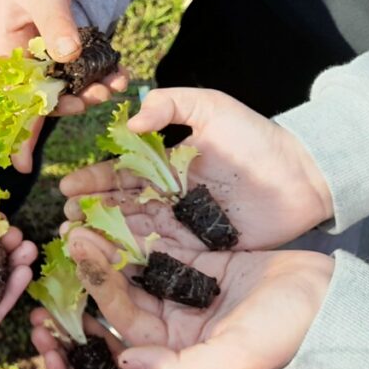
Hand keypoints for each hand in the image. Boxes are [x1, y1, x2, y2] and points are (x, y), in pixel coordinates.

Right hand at [31, 312, 207, 368]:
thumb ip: (138, 346)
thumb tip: (116, 319)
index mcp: (121, 361)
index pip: (97, 334)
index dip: (79, 318)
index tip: (63, 300)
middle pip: (75, 347)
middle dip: (56, 329)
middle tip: (39, 312)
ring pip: (66, 365)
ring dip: (51, 347)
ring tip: (37, 329)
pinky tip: (49, 356)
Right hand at [60, 88, 332, 249]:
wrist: (303, 176)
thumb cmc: (256, 138)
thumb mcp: (211, 107)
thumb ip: (171, 105)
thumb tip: (132, 123)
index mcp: (162, 166)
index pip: (118, 174)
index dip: (92, 181)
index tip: (67, 188)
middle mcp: (164, 198)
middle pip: (117, 207)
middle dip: (88, 213)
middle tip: (65, 221)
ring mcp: (179, 226)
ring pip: (132, 233)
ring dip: (103, 238)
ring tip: (77, 242)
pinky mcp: (197, 251)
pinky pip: (160, 255)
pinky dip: (133, 260)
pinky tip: (111, 263)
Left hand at [63, 226, 332, 368]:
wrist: (326, 302)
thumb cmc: (284, 333)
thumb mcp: (232, 357)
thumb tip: (127, 361)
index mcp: (172, 344)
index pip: (123, 312)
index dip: (98, 281)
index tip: (77, 250)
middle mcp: (172, 318)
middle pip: (125, 284)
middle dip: (98, 255)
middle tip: (70, 224)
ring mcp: (184, 289)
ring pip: (139, 260)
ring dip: (114, 237)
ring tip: (87, 209)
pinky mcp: (199, 263)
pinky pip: (164, 243)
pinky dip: (143, 225)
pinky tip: (121, 202)